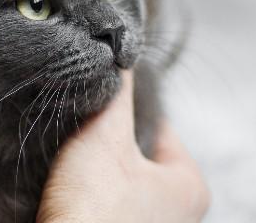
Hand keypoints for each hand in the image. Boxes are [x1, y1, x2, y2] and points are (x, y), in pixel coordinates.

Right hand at [36, 71, 208, 222]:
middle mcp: (178, 212)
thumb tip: (121, 49)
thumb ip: (117, 93)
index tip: (99, 95)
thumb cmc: (96, 208)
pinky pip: (104, 202)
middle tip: (81, 121)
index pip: (160, 126)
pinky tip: (66, 181)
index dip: (127, 105)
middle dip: (108, 136)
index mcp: (189, 185)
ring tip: (69, 150)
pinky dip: (87, 189)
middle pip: (138, 153)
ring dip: (94, 164)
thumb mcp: (105, 137)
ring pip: (118, 178)